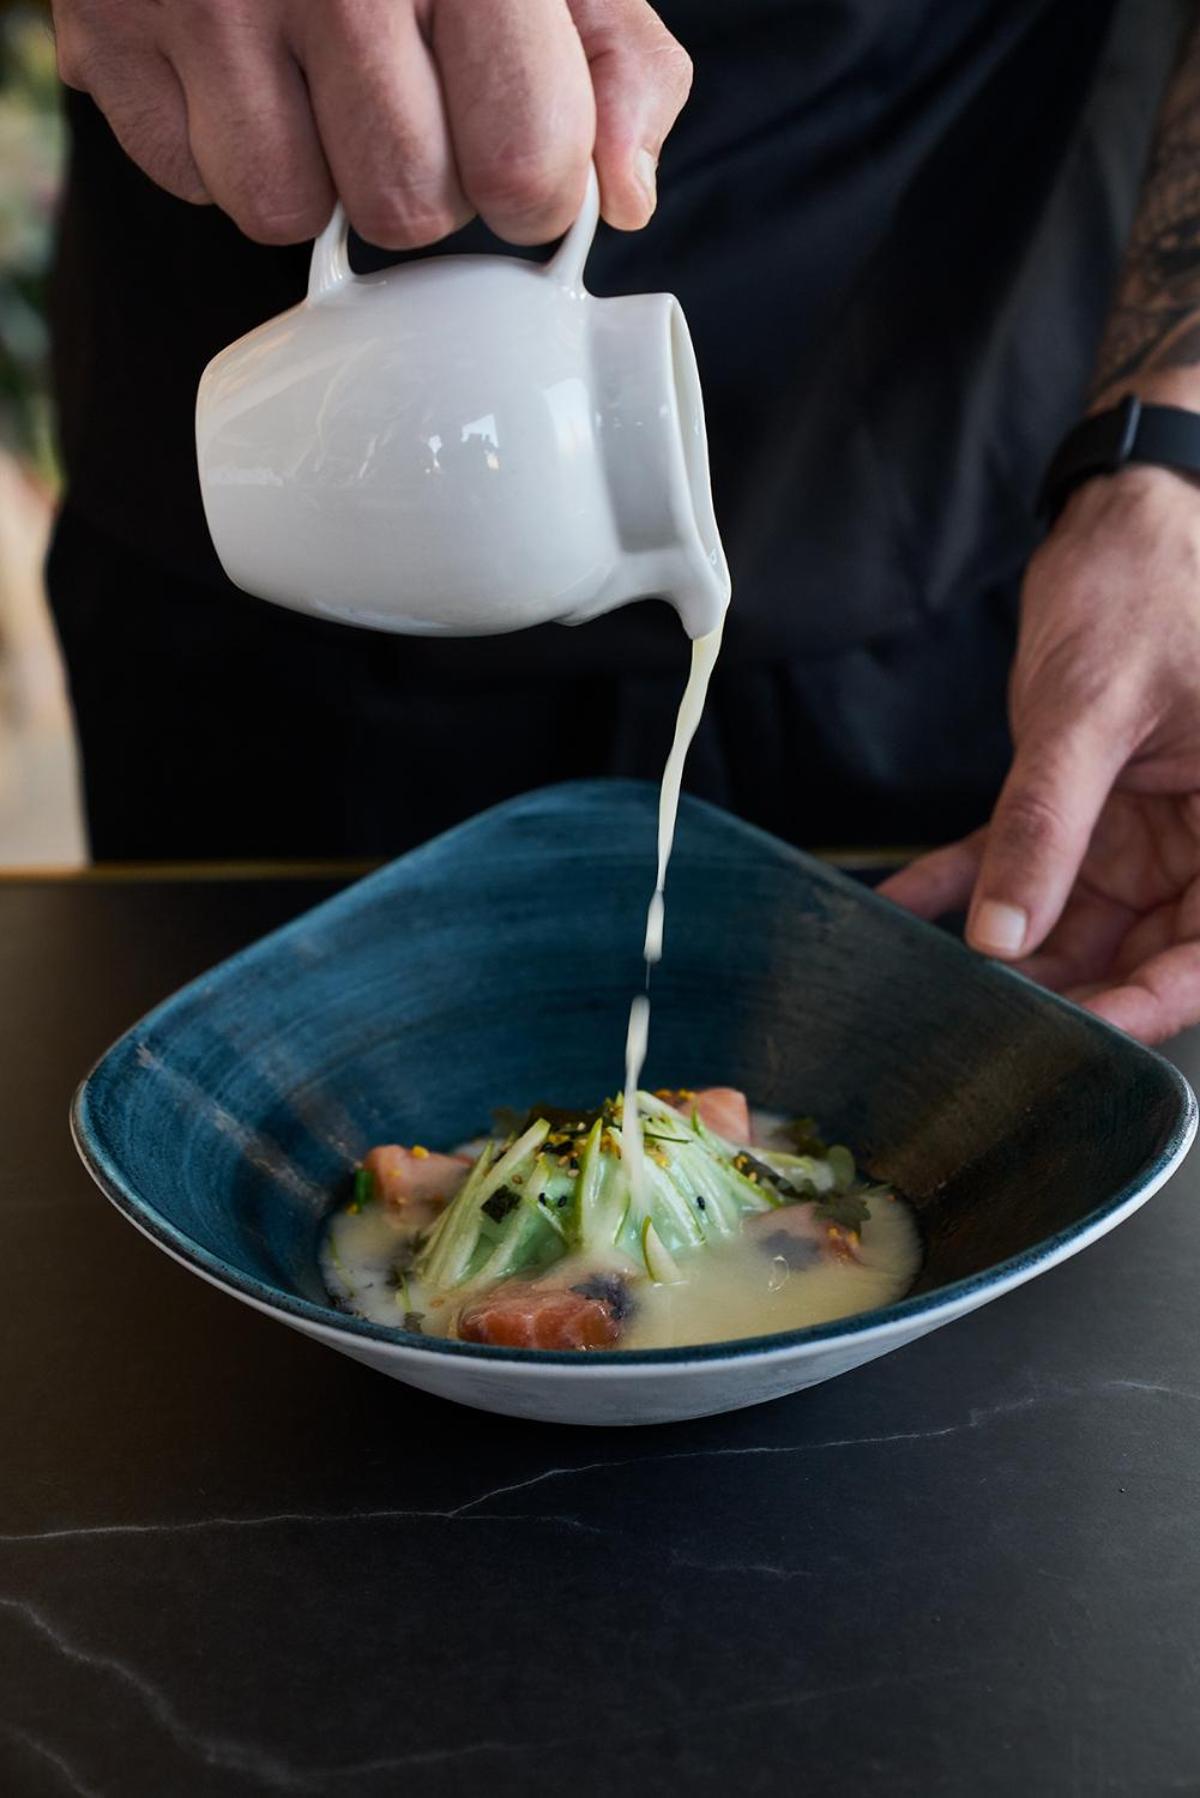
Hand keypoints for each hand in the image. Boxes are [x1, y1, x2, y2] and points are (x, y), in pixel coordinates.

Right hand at [51, 0, 690, 246]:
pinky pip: (189, 180)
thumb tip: (623, 199)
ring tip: (315, 78)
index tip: (513, 150)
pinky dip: (218, 145)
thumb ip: (616, 66)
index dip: (527, 188)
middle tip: (403, 96)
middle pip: (403, 211)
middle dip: (417, 181)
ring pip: (284, 210)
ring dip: (311, 174)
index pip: (523, 170)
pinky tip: (240, 63)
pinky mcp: (108, 26)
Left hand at [879, 463, 1199, 1044]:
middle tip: (982, 1018)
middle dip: (1062, 987)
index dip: (1149, 1005)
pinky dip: (966, 880)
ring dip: (1005, 944)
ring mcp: (1146, 829)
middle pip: (1141, 952)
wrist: (1128, 513)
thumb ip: (1047, 825)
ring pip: (1077, 921)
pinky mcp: (1090, 807)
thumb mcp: (1091, 710)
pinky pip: (1027, 858)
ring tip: (932, 977)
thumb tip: (1002, 932)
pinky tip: (905, 906)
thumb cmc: (1148, 584)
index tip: (1076, 1035)